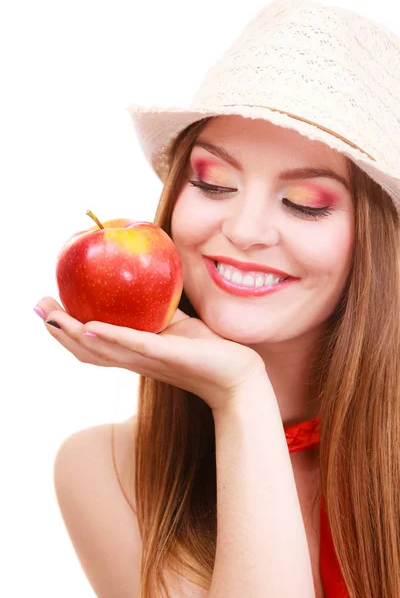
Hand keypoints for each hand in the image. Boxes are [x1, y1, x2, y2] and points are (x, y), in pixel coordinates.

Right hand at [35, 297, 269, 411]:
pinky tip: (90, 327)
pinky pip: (136, 346)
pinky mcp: (168, 357)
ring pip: (101, 351)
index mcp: (132, 353)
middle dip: (57, 329)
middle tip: (38, 306)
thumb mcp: (175, 323)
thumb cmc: (207, 349)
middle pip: (85, 350)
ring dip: (72, 334)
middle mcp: (134, 360)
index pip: (90, 344)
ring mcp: (149, 361)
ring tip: (51, 315)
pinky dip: (111, 337)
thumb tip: (143, 277)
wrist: (237, 376)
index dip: (65, 329)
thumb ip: (155, 308)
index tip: (46, 306)